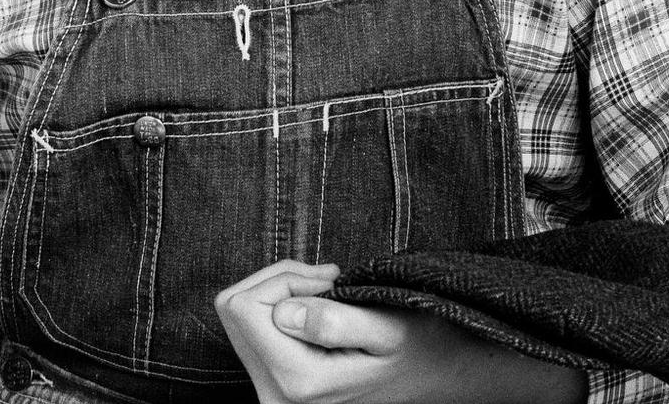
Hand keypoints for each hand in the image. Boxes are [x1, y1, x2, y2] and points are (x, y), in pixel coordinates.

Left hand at [214, 260, 585, 403]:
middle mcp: (273, 399)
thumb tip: (282, 313)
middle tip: (330, 282)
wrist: (434, 372)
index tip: (331, 281)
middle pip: (234, 306)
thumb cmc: (418, 344)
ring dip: (282, 288)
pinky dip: (281, 302)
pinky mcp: (271, 385)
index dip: (286, 276)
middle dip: (280, 279)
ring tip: (330, 294)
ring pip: (238, 312)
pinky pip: (250, 325)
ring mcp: (269, 395)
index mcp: (296, 384)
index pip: (243, 306)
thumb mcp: (389, 327)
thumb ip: (335, 322)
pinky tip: (318, 307)